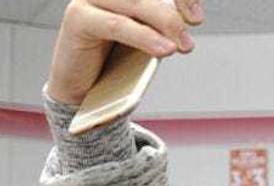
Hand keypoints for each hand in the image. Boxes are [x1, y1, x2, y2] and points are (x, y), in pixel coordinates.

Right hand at [46, 0, 203, 105]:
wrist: (87, 89)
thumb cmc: (119, 61)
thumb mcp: (149, 37)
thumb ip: (163, 24)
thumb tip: (189, 18)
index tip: (196, 17)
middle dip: (173, 12)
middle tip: (192, 31)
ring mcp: (89, 0)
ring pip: (134, 3)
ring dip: (164, 21)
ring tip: (182, 45)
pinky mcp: (78, 18)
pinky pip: (116, 24)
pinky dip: (144, 37)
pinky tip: (165, 49)